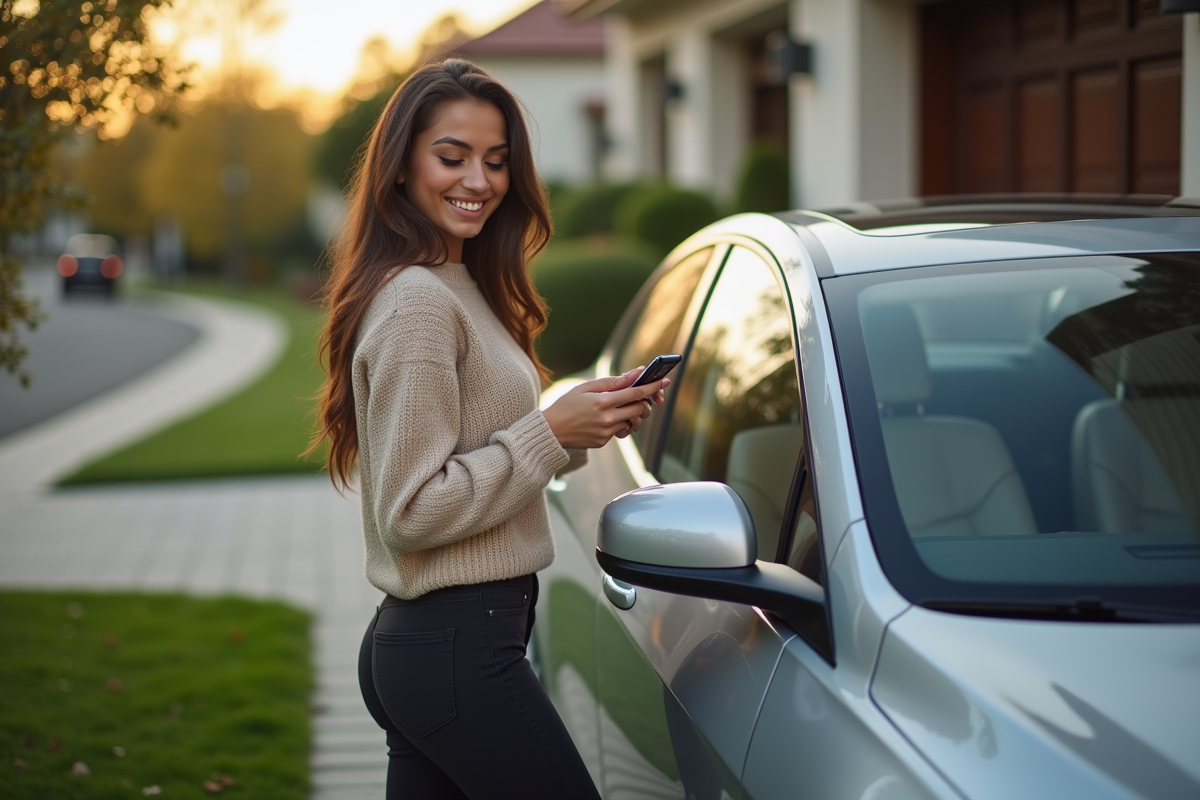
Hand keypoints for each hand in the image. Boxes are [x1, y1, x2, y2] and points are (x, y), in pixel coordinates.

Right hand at [543, 368, 670, 448]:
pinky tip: (604, 419)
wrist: (550, 431)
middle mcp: (607, 418)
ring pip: (631, 421)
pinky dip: (617, 423)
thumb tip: (635, 374)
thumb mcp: (586, 387)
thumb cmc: (566, 404)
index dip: (652, 387)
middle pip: (639, 409)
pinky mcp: (603, 442)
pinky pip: (619, 430)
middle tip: (638, 396)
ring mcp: (606, 432)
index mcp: (602, 401)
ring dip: (630, 413)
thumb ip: (612, 382)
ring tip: (617, 407)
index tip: (664, 381)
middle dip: (643, 402)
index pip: (635, 393)